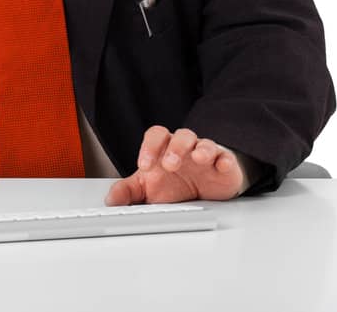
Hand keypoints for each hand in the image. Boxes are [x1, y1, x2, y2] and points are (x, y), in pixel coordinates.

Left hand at [105, 126, 246, 205]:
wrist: (203, 190)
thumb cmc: (174, 183)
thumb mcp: (148, 188)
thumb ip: (128, 191)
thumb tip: (110, 200)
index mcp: (164, 149)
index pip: (156, 136)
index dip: (149, 147)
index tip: (144, 165)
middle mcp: (185, 148)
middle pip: (181, 135)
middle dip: (175, 147)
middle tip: (169, 165)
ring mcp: (206, 155)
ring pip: (205, 143)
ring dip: (201, 150)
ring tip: (197, 158)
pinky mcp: (225, 165)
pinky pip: (226, 158)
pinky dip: (225, 161)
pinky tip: (222, 165)